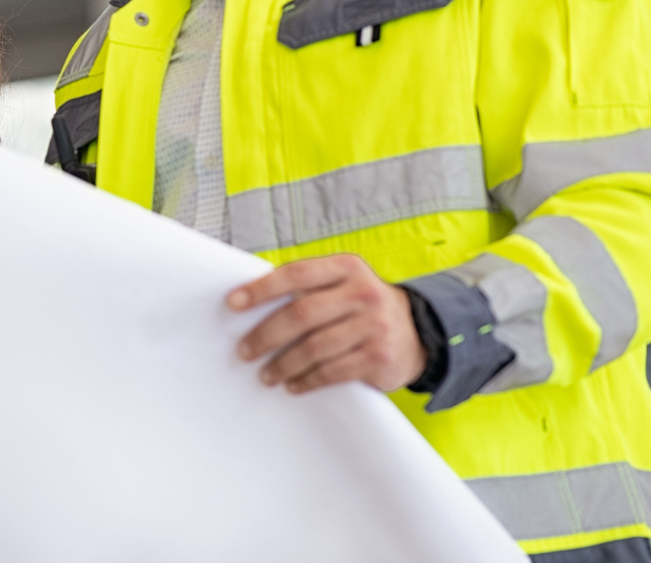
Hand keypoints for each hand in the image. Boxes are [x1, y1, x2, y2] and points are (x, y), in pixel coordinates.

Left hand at [227, 254, 425, 393]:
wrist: (418, 333)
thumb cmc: (363, 306)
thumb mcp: (343, 284)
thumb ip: (308, 287)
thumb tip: (252, 302)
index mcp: (347, 267)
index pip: (296, 273)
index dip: (261, 288)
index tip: (233, 303)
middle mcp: (362, 293)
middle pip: (302, 314)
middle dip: (266, 335)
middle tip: (245, 351)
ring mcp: (374, 325)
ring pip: (315, 347)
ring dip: (283, 364)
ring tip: (266, 374)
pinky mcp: (379, 357)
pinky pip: (332, 371)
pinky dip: (307, 380)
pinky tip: (293, 384)